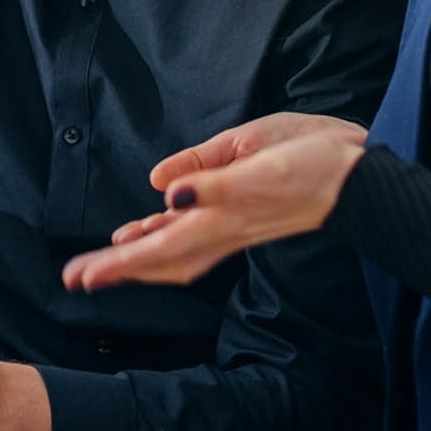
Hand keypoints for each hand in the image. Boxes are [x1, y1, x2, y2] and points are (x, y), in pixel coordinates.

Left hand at [61, 112, 367, 292]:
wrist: (358, 176)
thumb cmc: (314, 158)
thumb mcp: (261, 152)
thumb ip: (213, 174)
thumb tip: (165, 190)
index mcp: (224, 215)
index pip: (161, 247)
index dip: (121, 263)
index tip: (84, 277)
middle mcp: (224, 229)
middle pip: (159, 259)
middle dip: (116, 270)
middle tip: (72, 279)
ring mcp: (233, 227)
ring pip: (173, 253)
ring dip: (135, 260)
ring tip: (98, 262)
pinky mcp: (241, 218)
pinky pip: (192, 238)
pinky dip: (162, 241)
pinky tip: (145, 232)